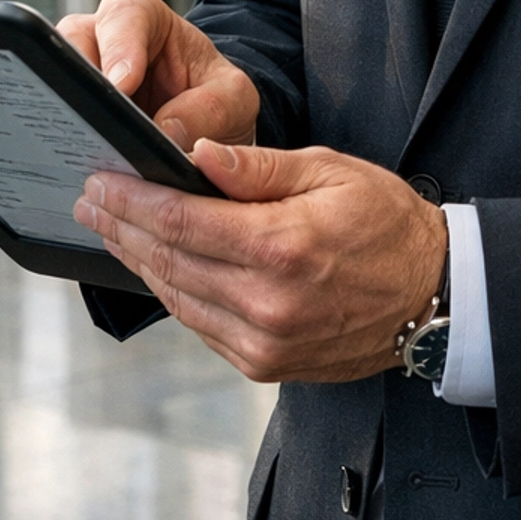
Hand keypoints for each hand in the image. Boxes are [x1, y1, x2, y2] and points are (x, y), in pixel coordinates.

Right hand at [56, 0, 258, 152]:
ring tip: (87, 154)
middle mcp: (100, 40)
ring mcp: (77, 77)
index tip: (122, 84)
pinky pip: (51, 123)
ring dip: (66, 118)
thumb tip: (166, 134)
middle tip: (95, 123)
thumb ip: (209, 109)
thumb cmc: (215, 98)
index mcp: (143, 19)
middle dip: (80, 83)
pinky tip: (80, 170)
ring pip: (50, 84)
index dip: (119, 46)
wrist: (206, 128)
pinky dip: (63, 145)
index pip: (124, 15)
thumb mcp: (232, 98)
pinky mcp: (67, 114)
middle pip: (70, 44)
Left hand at [73, 141, 448, 383]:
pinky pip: (199, 324)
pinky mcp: (264, 364)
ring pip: (177, 297)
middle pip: (169, 261)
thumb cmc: (386, 223)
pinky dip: (171, 291)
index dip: (133, 200)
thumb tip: (198, 154)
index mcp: (283, 248)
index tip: (101, 179)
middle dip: (122, 226)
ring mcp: (264, 342)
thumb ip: (259, 169)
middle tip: (89, 199)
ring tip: (109, 227)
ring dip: (136, 260)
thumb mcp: (330, 173)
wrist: (431, 295)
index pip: (183, 221)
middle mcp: (268, 304)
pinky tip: (152, 264)